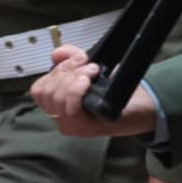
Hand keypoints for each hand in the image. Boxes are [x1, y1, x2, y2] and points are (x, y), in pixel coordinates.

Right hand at [33, 52, 154, 139]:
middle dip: (65, 71)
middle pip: (46, 92)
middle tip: (88, 65)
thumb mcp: (89, 70)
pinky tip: (87, 81)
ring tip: (92, 70)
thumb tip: (56, 53)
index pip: (39, 89)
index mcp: (58, 105)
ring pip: (56, 99)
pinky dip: (76, 90)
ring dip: (73, 77)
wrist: (142, 108)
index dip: (54, 71)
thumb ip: (71, 59)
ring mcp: (73, 126)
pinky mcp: (87, 129)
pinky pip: (71, 109)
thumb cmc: (115, 92)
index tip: (76, 60)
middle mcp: (61, 119)